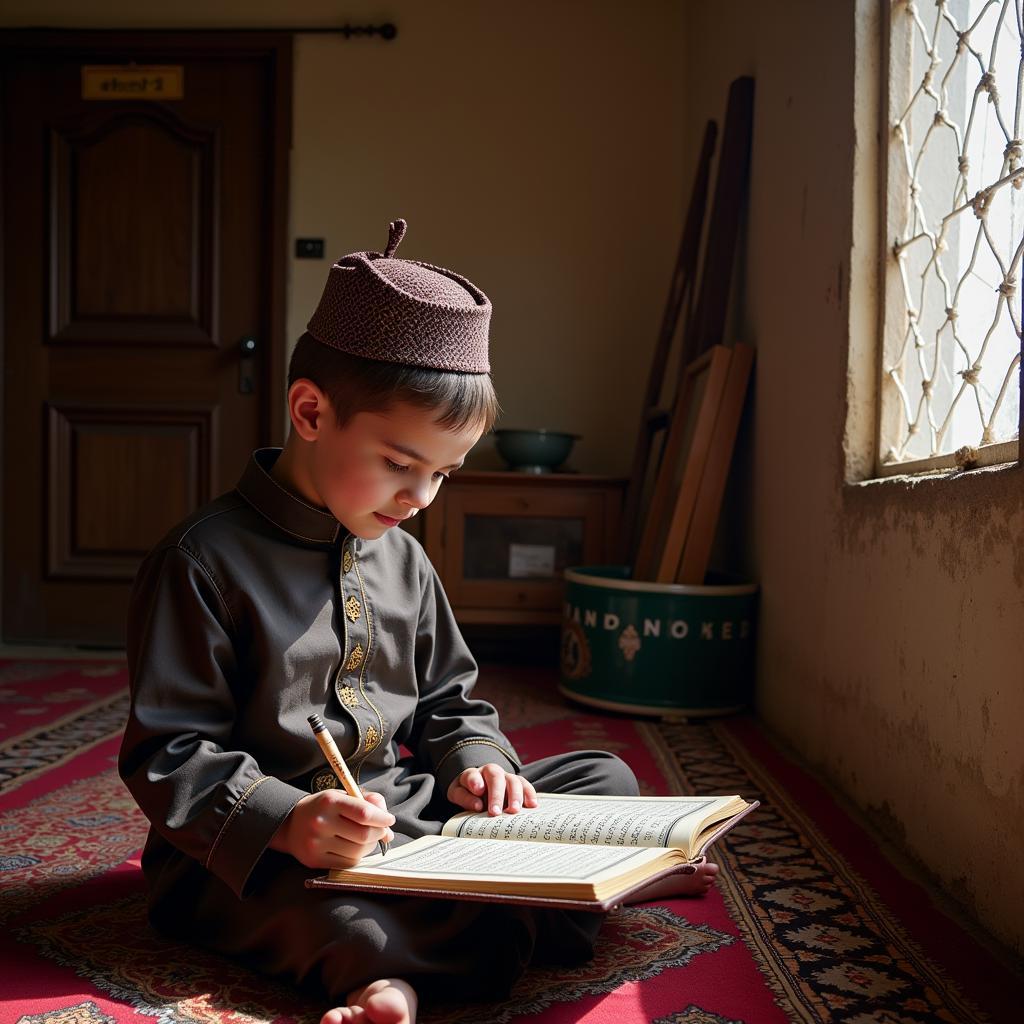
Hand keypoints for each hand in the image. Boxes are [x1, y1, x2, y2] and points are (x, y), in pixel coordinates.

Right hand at [270, 789, 394, 868]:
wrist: (291, 824)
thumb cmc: (324, 808)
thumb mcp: (343, 794)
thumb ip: (367, 801)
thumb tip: (388, 822)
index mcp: (330, 801)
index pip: (364, 813)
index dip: (382, 818)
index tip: (389, 820)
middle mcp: (321, 822)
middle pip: (363, 835)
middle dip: (379, 833)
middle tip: (382, 830)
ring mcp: (316, 843)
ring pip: (358, 852)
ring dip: (370, 846)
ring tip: (367, 839)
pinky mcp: (315, 860)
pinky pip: (347, 864)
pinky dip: (357, 857)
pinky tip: (354, 848)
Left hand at [447, 763, 537, 815]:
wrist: (477, 789)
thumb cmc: (467, 794)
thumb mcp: (458, 795)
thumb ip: (465, 798)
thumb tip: (478, 805)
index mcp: (473, 774)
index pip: (473, 775)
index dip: (475, 781)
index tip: (478, 791)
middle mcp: (491, 772)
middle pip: (496, 777)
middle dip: (496, 795)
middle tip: (495, 813)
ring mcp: (506, 777)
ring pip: (513, 780)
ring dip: (515, 795)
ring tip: (514, 811)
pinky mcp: (517, 784)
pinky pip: (525, 785)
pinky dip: (530, 794)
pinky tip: (532, 805)